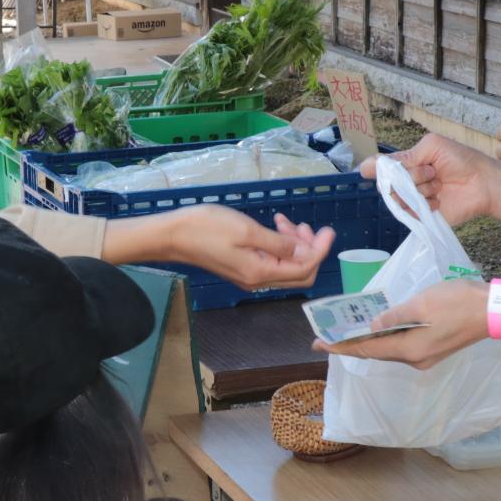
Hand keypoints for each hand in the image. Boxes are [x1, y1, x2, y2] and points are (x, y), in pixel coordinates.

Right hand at [160, 205, 334, 291]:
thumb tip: (304, 251)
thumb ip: (279, 243)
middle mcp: (258, 280)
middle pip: (299, 273)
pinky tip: (274, 226)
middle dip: (309, 248)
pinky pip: (272, 260)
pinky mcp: (243, 267)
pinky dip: (279, 244)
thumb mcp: (247, 231)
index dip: (320, 251)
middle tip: (305, 225)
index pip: (304, 270)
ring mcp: (250, 275)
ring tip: (285, 221)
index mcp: (261, 273)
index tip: (327, 230)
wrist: (173, 235)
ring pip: (286, 265)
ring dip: (294, 244)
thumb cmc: (207, 228)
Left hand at [312, 278, 489, 368]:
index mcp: (409, 350)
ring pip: (389, 350)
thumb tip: (372, 327)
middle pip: (376, 353)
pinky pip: (402, 346)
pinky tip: (378, 329)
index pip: (367, 351)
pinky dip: (386, 339)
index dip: (341, 347)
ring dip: (369, 342)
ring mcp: (426, 357)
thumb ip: (393, 316)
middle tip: (328, 336)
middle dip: (351, 344)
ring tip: (348, 331)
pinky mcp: (434, 349)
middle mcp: (415, 360)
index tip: (319, 344)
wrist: (495, 310)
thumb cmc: (459, 302)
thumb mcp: (421, 303)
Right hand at [361, 134, 493, 226]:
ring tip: (439, 185)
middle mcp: (408, 182)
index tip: (377, 169)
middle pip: (389, 184)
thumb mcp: (431, 147)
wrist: (483, 183)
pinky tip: (440, 200)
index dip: (379, 169)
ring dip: (421, 189)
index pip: (382, 168)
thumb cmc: (461, 160)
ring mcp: (415, 199)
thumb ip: (403, 156)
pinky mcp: (423, 216)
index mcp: (408, 163)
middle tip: (432, 171)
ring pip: (400, 198)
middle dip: (412, 176)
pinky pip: (410, 213)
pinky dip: (426, 204)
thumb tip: (367, 165)